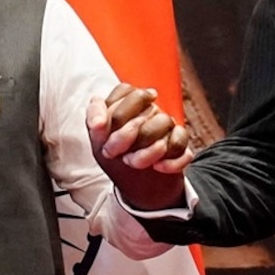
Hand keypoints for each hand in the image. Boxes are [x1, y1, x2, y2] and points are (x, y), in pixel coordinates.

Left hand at [86, 82, 192, 212]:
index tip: (101, 135)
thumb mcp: (98, 140)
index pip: (126, 91)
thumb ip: (94, 123)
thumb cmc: (116, 153)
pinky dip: (170, 159)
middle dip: (126, 135)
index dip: (114, 115)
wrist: (136, 183)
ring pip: (164, 123)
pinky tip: (158, 167)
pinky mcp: (180, 142)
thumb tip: (97, 123)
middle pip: (146, 108)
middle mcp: (150, 109)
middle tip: (111, 152)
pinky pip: (179, 143)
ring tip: (132, 163)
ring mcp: (167, 125)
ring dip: (147, 149)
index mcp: (128, 102)